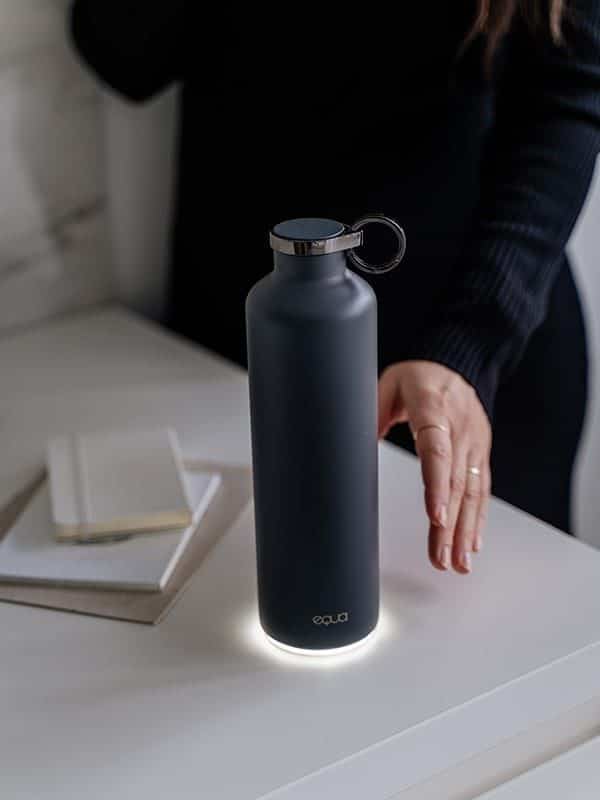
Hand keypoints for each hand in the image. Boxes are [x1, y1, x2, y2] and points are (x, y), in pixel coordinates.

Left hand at [378, 360, 491, 573]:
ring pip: (471, 490)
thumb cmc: (418, 377)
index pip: (435, 448)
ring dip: (464, 530)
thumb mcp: (385, 386)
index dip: (436, 484)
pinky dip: (477, 518)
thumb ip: (370, 417)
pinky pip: (480, 488)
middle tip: (440, 557)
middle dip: (449, 524)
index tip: (434, 516)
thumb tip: (349, 449)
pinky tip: (471, 544)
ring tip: (456, 563)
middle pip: (455, 480)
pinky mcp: (480, 453)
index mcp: (432, 406)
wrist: (457, 363)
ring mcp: (474, 441)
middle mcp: (459, 426)